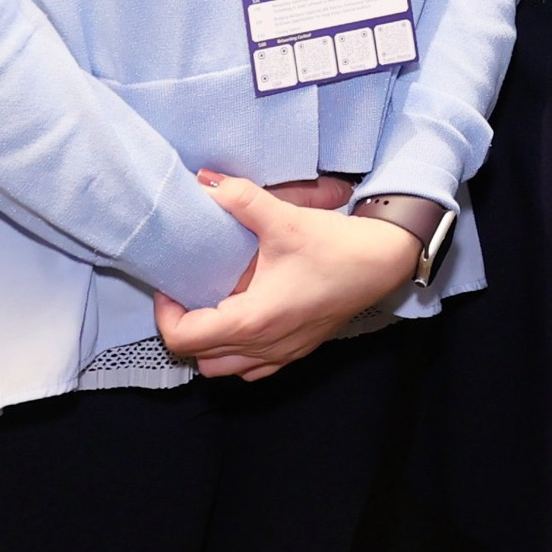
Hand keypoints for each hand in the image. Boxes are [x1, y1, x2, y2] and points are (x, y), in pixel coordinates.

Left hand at [151, 172, 418, 377]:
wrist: (385, 261)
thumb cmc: (335, 246)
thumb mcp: (284, 218)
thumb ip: (241, 199)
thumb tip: (204, 182)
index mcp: (252, 320)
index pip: (184, 338)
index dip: (166, 314)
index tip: (172, 284)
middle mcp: (264, 347)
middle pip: (198, 358)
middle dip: (184, 328)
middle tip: (187, 293)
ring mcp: (282, 354)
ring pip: (224, 368)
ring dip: (209, 344)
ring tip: (213, 307)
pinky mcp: (297, 351)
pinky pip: (251, 368)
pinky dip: (236, 352)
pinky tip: (244, 319)